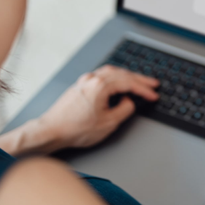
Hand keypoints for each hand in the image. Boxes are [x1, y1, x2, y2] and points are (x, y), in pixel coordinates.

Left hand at [39, 64, 159, 148]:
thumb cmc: (75, 129)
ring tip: (138, 82)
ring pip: (111, 72)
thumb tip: (129, 101)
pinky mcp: (80, 86)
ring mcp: (85, 81)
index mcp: (100, 85)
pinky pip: (102, 76)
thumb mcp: (108, 123)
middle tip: (152, 84)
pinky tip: (118, 84)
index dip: (143, 89)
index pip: (128, 83)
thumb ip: (124, 109)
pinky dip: (115, 78)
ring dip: (127, 76)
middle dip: (139, 79)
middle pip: (121, 74)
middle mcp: (92, 79)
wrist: (51, 131)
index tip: (153, 94)